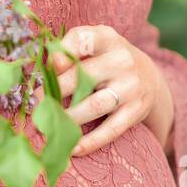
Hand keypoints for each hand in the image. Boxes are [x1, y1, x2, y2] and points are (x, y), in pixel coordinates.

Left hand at [33, 23, 174, 156]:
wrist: (149, 77)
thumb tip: (43, 71)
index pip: (83, 39)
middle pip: (82, 76)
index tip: (48, 67)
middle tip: (37, 103)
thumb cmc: (107, 59)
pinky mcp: (136, 110)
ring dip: (68, 118)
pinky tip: (74, 148)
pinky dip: (91, 142)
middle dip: (55, 92)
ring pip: (94, 105)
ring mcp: (131, 86)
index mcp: (107, 39)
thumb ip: (69, 52)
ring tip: (50, 124)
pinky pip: (111, 129)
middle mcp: (121, 60)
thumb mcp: (94, 45)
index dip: (62, 53)